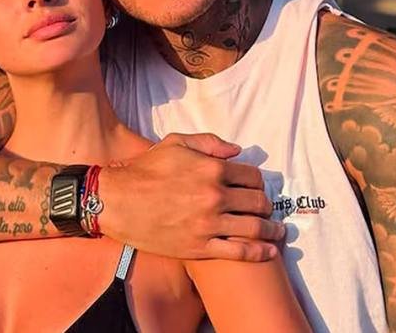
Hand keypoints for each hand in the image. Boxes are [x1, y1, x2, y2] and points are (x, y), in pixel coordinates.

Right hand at [99, 133, 284, 261]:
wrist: (117, 201)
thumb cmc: (145, 170)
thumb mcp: (175, 143)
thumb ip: (209, 143)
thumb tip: (237, 151)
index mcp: (212, 169)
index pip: (253, 177)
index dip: (259, 182)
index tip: (257, 188)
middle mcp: (215, 196)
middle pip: (258, 202)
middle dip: (266, 205)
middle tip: (265, 209)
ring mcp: (209, 223)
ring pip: (255, 227)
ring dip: (271, 229)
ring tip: (277, 232)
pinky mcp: (200, 246)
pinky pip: (239, 252)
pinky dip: (260, 252)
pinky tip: (270, 252)